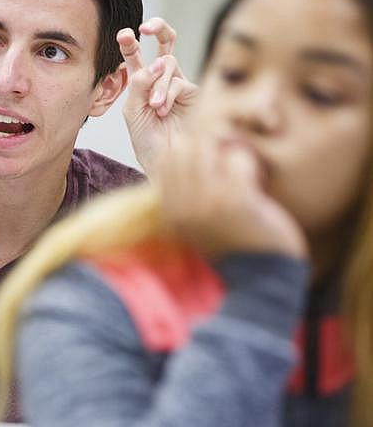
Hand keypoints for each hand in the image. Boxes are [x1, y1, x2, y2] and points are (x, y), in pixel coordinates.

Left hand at [117, 18, 197, 174]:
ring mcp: (179, 84)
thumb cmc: (147, 140)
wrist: (165, 162)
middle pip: (165, 43)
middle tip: (146, 27)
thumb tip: (154, 62)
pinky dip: (167, 94)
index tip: (124, 34)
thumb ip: (138, 85)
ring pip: (167, 64)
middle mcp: (161, 79)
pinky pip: (178, 82)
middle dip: (158, 29)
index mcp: (142, 83)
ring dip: (157, 84)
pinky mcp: (194, 93)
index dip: (130, 43)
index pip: (136, 56)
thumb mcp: (133, 111)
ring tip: (154, 107)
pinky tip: (163, 110)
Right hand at [159, 134, 306, 259]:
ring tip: (240, 170)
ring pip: (210, 147)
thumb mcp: (195, 223)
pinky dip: (249, 165)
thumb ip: (182, 191)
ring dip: (229, 153)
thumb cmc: (231, 247)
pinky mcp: (236, 202)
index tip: (210, 161)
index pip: (166, 158)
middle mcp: (182, 206)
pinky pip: (238, 160)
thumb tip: (168, 145)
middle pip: (185, 147)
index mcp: (170, 211)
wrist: (260, 281)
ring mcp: (207, 203)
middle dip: (209, 145)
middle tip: (228, 160)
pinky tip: (255, 183)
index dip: (189, 149)